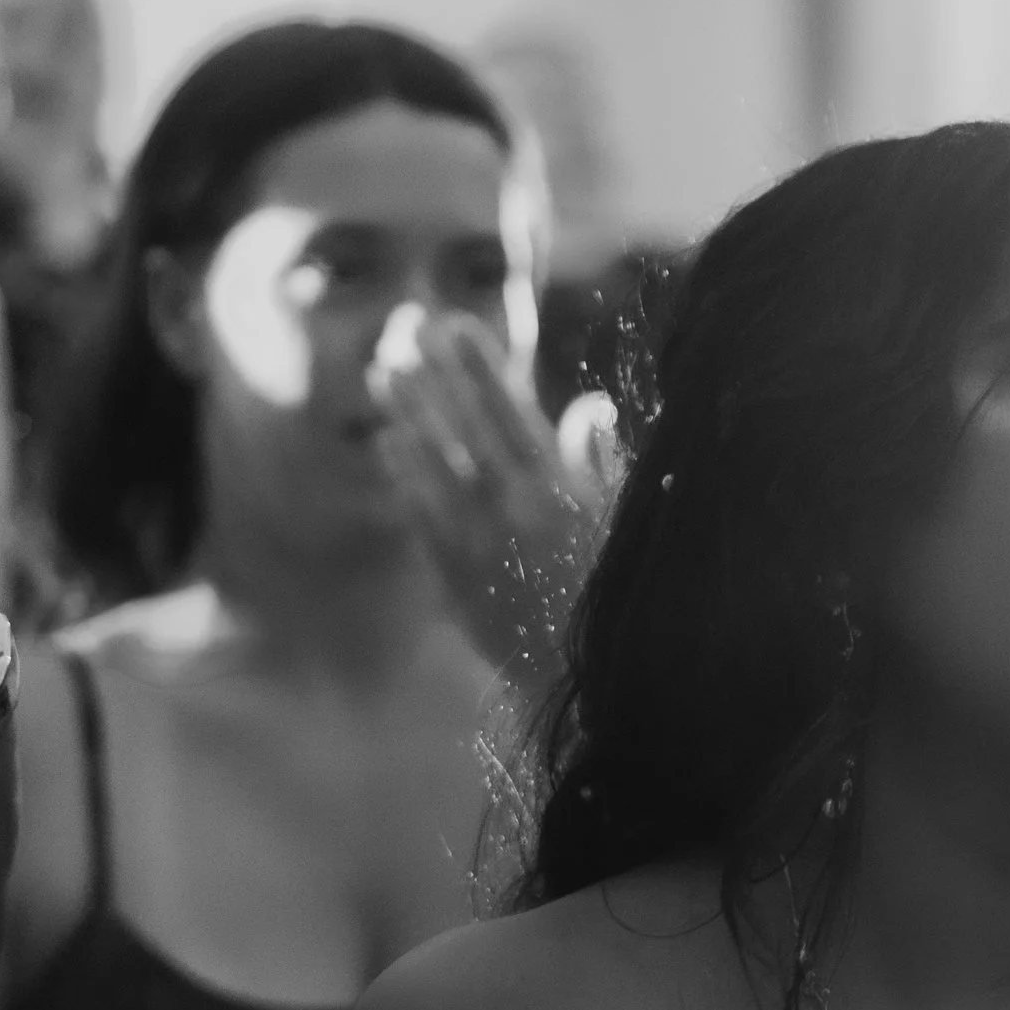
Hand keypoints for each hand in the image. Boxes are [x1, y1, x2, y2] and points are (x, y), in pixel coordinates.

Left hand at [370, 309, 604, 684]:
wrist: (583, 683)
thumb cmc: (616, 596)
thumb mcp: (625, 525)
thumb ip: (602, 464)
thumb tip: (589, 405)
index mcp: (558, 493)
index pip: (509, 412)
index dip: (478, 366)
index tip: (453, 326)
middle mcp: (510, 510)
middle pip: (460, 427)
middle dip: (432, 375)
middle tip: (403, 331)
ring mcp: (475, 542)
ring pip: (431, 462)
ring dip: (406, 413)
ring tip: (384, 370)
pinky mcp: (454, 575)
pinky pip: (420, 511)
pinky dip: (404, 472)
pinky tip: (390, 441)